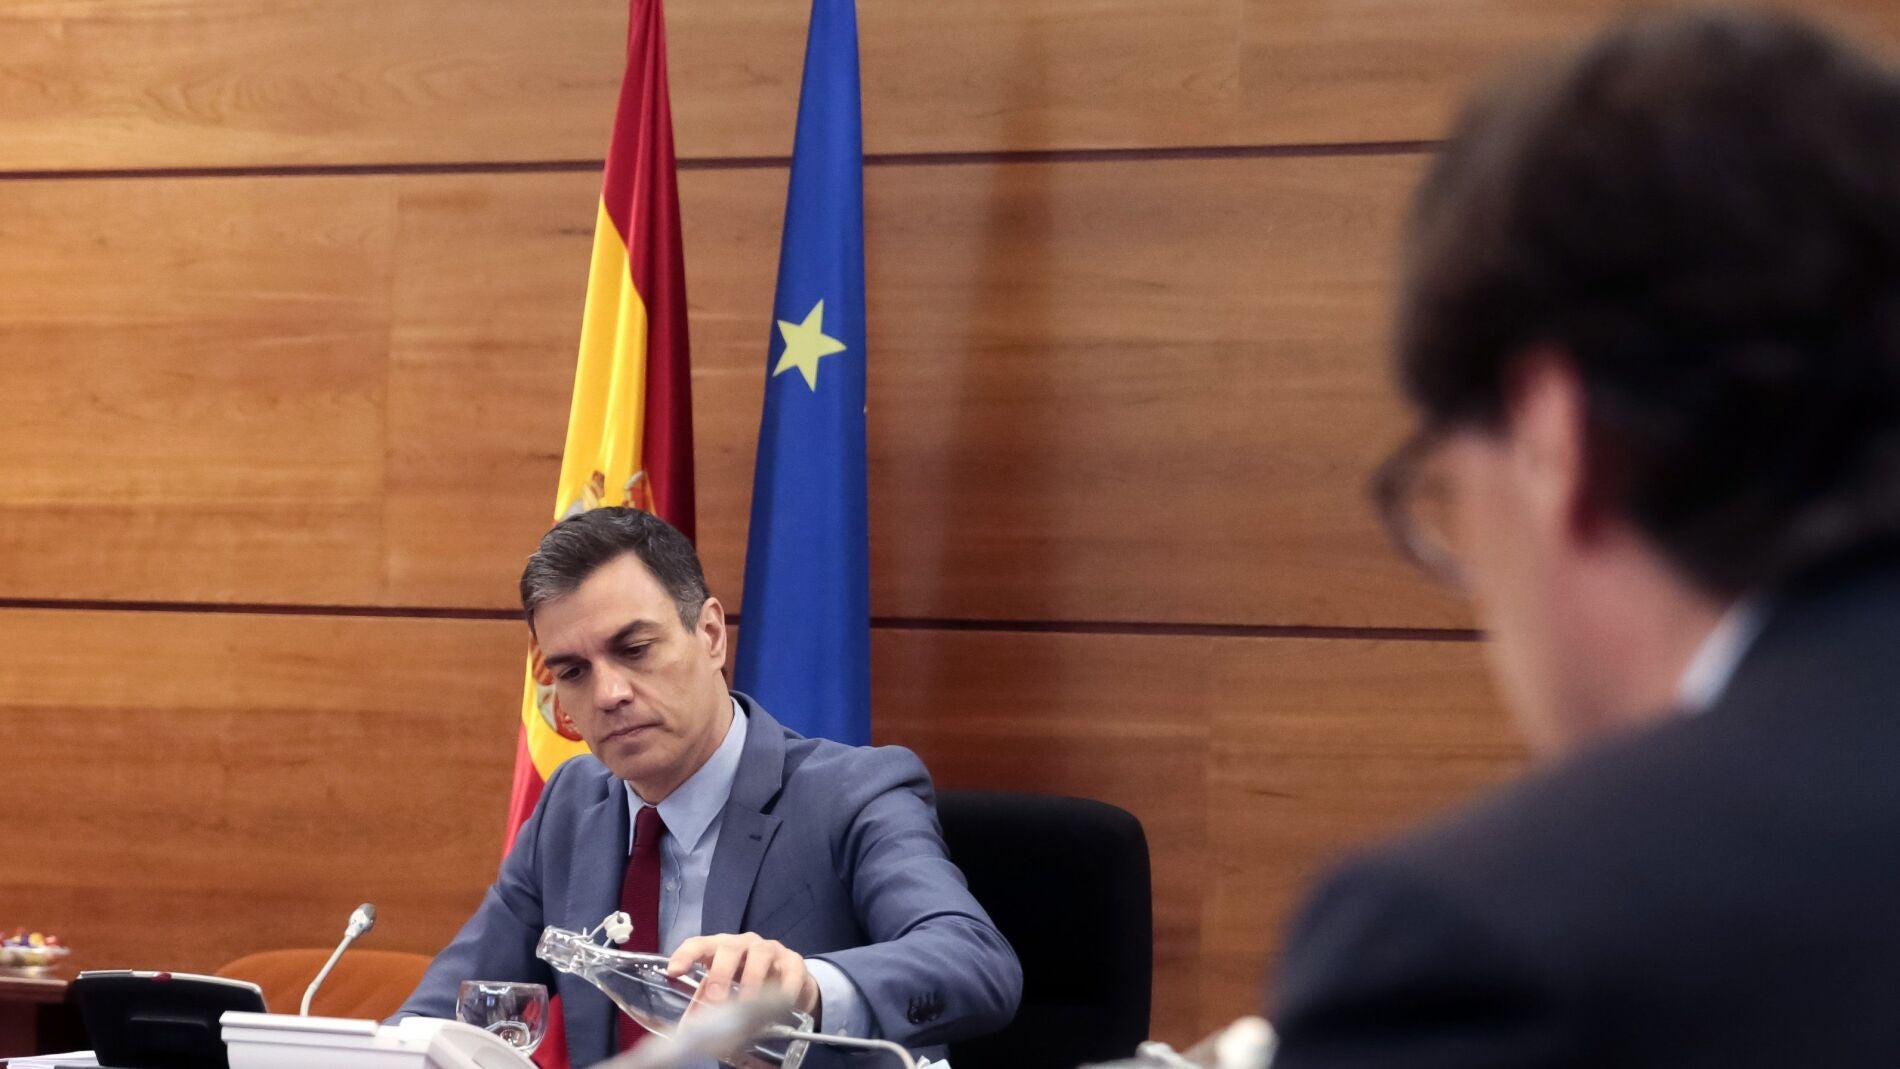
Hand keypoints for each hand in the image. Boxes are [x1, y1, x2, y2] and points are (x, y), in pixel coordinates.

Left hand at [667, 932, 820, 1018]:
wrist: (788, 983)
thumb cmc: (748, 983)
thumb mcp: (725, 991)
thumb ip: (705, 1004)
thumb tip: (686, 1029)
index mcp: (720, 949)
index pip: (699, 944)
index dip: (686, 954)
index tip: (674, 971)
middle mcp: (744, 943)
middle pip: (729, 947)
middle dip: (721, 972)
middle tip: (718, 998)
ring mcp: (770, 949)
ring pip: (760, 954)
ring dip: (752, 979)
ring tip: (748, 1003)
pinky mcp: (793, 961)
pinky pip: (789, 971)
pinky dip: (785, 987)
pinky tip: (781, 1002)